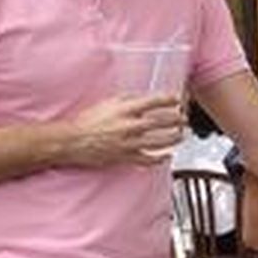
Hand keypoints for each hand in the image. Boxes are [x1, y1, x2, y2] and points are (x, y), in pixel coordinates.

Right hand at [66, 93, 183, 166]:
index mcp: (125, 110)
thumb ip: (127, 100)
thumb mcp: (107, 103)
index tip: (178, 99)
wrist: (73, 141)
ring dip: (175, 137)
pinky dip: (161, 157)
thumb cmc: (88, 121)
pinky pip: (150, 159)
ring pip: (162, 141)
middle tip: (184, 118)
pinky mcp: (128, 157)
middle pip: (163, 121)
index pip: (155, 101)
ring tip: (181, 134)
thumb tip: (144, 98)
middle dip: (178, 119)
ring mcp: (131, 143)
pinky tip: (168, 154)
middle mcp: (131, 126)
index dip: (170, 99)